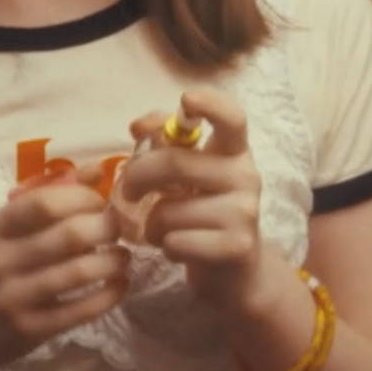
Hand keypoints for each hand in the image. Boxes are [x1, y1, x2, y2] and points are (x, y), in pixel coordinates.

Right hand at [0, 171, 128, 367]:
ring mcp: (15, 299)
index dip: (83, 198)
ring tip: (122, 257)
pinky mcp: (32, 330)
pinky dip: (110, 294)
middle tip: (117, 228)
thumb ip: (46, 197)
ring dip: (113, 261)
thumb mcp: (3, 230)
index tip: (99, 202)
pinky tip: (119, 283)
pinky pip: (82, 310)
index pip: (45, 203)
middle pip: (70, 236)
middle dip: (106, 227)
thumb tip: (97, 171)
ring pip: (80, 272)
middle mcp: (0, 261)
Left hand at [117, 89, 274, 317]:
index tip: (186, 99)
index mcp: (234, 150)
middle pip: (176, 163)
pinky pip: (176, 241)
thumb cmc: (202, 212)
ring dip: (151, 224)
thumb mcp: (188, 174)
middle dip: (138, 177)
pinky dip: (165, 247)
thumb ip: (164, 143)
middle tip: (126, 190)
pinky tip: (177, 248)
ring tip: (161, 229)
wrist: (235, 271)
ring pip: (169, 210)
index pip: (232, 117)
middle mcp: (246, 175)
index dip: (210, 103)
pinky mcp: (236, 246)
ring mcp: (245, 211)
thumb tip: (137, 126)